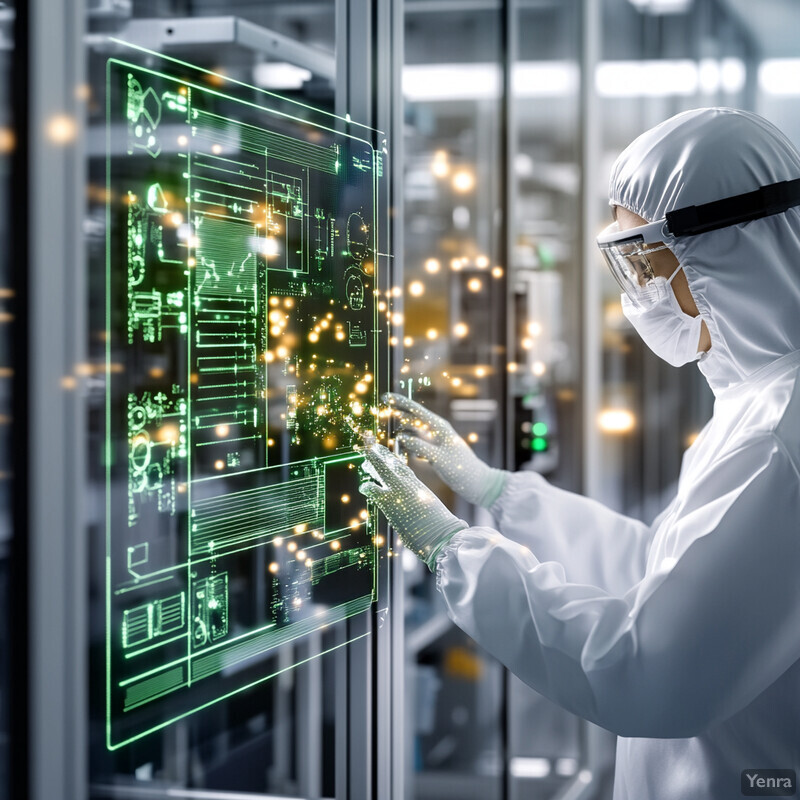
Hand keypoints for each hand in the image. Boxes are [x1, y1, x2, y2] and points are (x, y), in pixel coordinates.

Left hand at [359, 444, 467, 570]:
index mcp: (418, 486)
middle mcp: (409, 484)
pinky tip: (364, 486)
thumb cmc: (440, 527)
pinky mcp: (389, 502)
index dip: (393, 461)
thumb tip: (415, 510)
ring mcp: (398, 491)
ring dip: (373, 464)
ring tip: (366, 460)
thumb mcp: (430, 510)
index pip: (403, 469)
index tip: (387, 455)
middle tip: (371, 446)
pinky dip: (367, 487)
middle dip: (381, 455)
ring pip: (382, 470)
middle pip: (392, 463)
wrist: (442, 534)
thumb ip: (420, 504)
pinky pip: (373, 490)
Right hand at [384, 392, 506, 507]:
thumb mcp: (439, 459)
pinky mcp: (435, 452)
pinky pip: (418, 444)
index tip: (385, 396)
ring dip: (402, 430)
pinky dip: (409, 444)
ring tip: (389, 428)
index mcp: (439, 428)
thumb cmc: (461, 470)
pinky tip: (401, 446)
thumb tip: (402, 437)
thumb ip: (420, 447)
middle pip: (414, 418)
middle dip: (398, 413)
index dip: (400, 402)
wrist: (477, 483)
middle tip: (382, 408)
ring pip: (415, 432)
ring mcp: (436, 442)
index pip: (416, 410)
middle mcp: (437, 432)